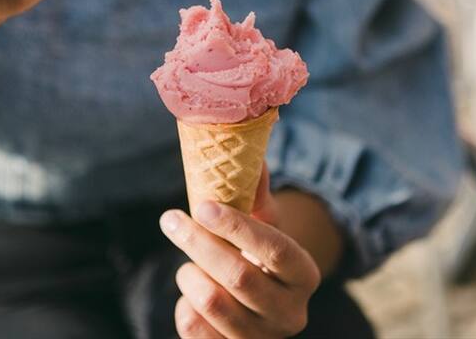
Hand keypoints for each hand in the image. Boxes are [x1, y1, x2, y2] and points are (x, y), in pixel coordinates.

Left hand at [160, 172, 321, 337]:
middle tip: (170, 218)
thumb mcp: (266, 225)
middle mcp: (291, 313)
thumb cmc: (260, 255)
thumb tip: (250, 154)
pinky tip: (191, 291)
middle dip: (198, 243)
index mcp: (305, 275)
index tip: (203, 204)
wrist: (262, 304)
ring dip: (189, 273)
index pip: (275, 249)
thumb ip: (257, 194)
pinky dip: (183, 304)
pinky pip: (193, 328)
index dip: (237, 227)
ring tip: (187, 262)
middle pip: (238, 276)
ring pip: (212, 303)